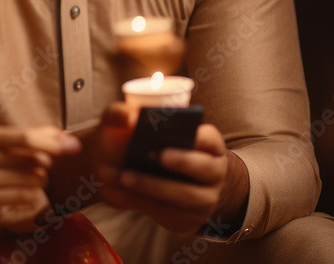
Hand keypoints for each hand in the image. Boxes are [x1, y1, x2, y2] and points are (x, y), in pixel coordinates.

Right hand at [0, 126, 80, 226]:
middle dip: (46, 163)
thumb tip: (56, 134)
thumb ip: (13, 139)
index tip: (73, 145)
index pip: (24, 136)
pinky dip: (28, 196)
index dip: (53, 141)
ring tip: (29, 180)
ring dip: (38, 180)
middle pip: (31, 158)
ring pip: (29, 180)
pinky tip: (22, 194)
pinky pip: (19, 198)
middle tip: (42, 167)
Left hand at [89, 102, 230, 232]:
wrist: (128, 174)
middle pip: (207, 168)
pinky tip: (132, 195)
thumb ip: (121, 115)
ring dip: (158, 187)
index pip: (210, 139)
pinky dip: (152, 205)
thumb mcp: (126, 127)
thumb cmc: (133, 144)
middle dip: (184, 161)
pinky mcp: (190, 218)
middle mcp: (212, 171)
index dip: (200, 136)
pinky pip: (175, 215)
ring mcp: (205, 197)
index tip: (185, 132)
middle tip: (160, 156)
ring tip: (127, 178)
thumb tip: (126, 117)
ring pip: (188, 195)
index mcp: (206, 144)